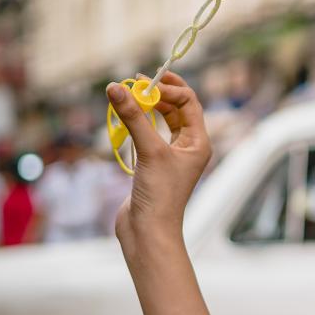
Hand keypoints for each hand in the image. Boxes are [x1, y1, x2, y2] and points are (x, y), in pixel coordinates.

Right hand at [105, 73, 211, 249]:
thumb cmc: (159, 195)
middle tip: (135, 82)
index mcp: (198, 142)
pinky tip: (126, 118)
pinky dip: (139, 124)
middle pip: (177, 109)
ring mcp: (171, 157)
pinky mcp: (154, 165)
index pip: (189, 102)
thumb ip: (134, 117)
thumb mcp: (149, 151)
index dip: (169, 89)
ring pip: (162, 122)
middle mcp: (188, 147)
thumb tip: (115, 87)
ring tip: (129, 95)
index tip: (145, 83)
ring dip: (147, 107)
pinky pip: (149, 135)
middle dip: (158, 94)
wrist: (148, 232)